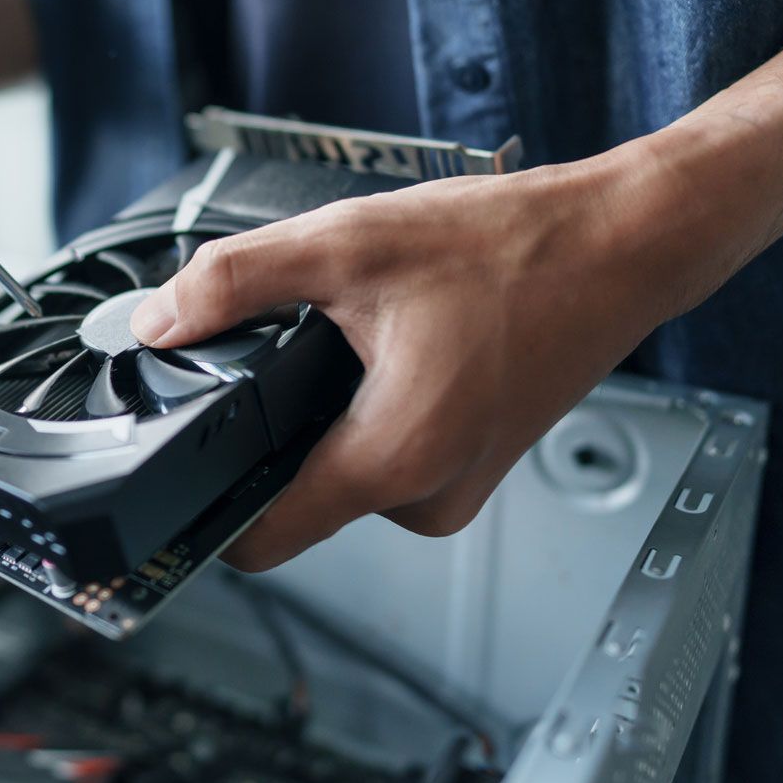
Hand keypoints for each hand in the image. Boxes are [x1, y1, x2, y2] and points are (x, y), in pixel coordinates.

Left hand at [128, 159, 684, 569]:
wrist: (623, 242)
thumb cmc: (517, 249)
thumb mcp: (348, 243)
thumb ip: (235, 282)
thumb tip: (159, 318)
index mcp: (394, 460)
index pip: (262, 540)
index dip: (206, 510)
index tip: (178, 475)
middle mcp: (429, 496)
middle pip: (298, 496)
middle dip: (278, 428)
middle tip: (298, 345)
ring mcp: (457, 486)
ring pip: (345, 469)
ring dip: (330, 411)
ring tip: (365, 331)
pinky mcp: (473, 465)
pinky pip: (389, 453)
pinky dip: (374, 405)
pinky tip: (400, 341)